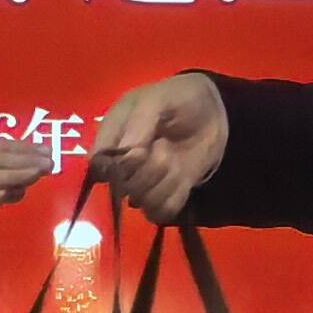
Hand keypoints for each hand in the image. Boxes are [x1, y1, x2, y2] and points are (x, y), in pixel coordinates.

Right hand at [88, 74, 228, 224]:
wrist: (213, 112)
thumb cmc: (178, 100)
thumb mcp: (156, 100)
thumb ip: (138, 124)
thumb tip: (127, 159)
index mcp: (110, 139)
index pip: (99, 165)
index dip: (119, 164)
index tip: (140, 152)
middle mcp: (121, 166)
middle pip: (123, 187)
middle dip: (150, 169)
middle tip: (164, 145)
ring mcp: (142, 184)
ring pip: (143, 202)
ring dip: (166, 182)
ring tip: (175, 158)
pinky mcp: (163, 197)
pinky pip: (161, 212)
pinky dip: (176, 196)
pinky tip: (183, 178)